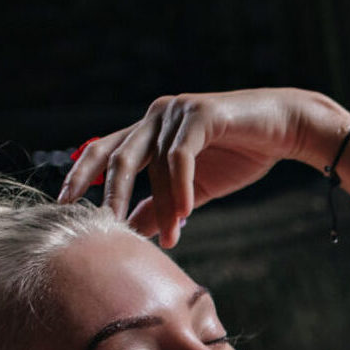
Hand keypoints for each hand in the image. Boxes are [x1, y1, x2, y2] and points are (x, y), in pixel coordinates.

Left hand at [58, 88, 349, 247]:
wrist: (285, 129)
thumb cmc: (242, 155)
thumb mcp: (195, 191)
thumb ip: (164, 206)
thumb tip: (135, 230)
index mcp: (148, 131)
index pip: (105, 153)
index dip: (83, 177)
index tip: (64, 205)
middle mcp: (156, 116)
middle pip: (118, 157)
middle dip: (108, 194)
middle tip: (100, 226)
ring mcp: (176, 112)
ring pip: (155, 165)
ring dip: (164, 206)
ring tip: (171, 237)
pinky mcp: (200, 114)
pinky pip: (181, 156)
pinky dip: (181, 187)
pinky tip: (187, 214)